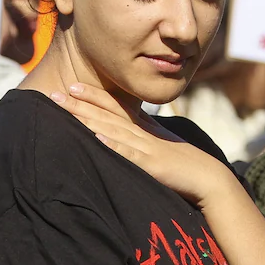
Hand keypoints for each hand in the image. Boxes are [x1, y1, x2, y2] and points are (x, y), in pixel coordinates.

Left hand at [51, 82, 233, 208]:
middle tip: (56, 93)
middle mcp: (141, 134)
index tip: (72, 87)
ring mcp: (146, 148)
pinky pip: (129, 155)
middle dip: (81, 104)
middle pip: (106, 115)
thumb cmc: (184, 162)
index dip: (92, 97)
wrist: (208, 177)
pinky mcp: (151, 165)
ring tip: (69, 109)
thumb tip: (125, 126)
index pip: (114, 108)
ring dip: (89, 119)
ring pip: (112, 130)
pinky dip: (113, 146)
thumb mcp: (161, 142)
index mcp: (143, 128)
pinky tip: (97, 138)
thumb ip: (144, 132)